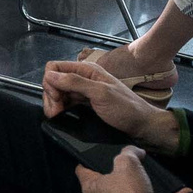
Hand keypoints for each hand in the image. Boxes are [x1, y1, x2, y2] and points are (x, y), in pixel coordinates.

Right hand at [41, 59, 179, 152]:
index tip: (57, 99)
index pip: (55, 67)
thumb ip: (76, 82)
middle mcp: (83, 77)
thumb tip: (50, 75)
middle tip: (56, 113)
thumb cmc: (125, 109)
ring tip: (58, 116)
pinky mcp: (84, 102)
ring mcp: (83, 90)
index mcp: (87, 70)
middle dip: (50, 95)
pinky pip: (65, 101)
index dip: (50, 82)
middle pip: (54, 80)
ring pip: (58, 92)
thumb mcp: (101, 94)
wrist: (142, 125)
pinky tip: (62, 116)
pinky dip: (60, 108)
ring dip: (54, 103)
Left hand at [78, 147, 155, 192]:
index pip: (82, 173)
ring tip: (148, 185)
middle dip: (110, 184)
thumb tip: (135, 151)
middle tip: (121, 174)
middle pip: (100, 192)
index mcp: (92, 189)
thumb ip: (129, 153)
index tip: (86, 161)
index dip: (84, 165)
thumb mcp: (127, 164)